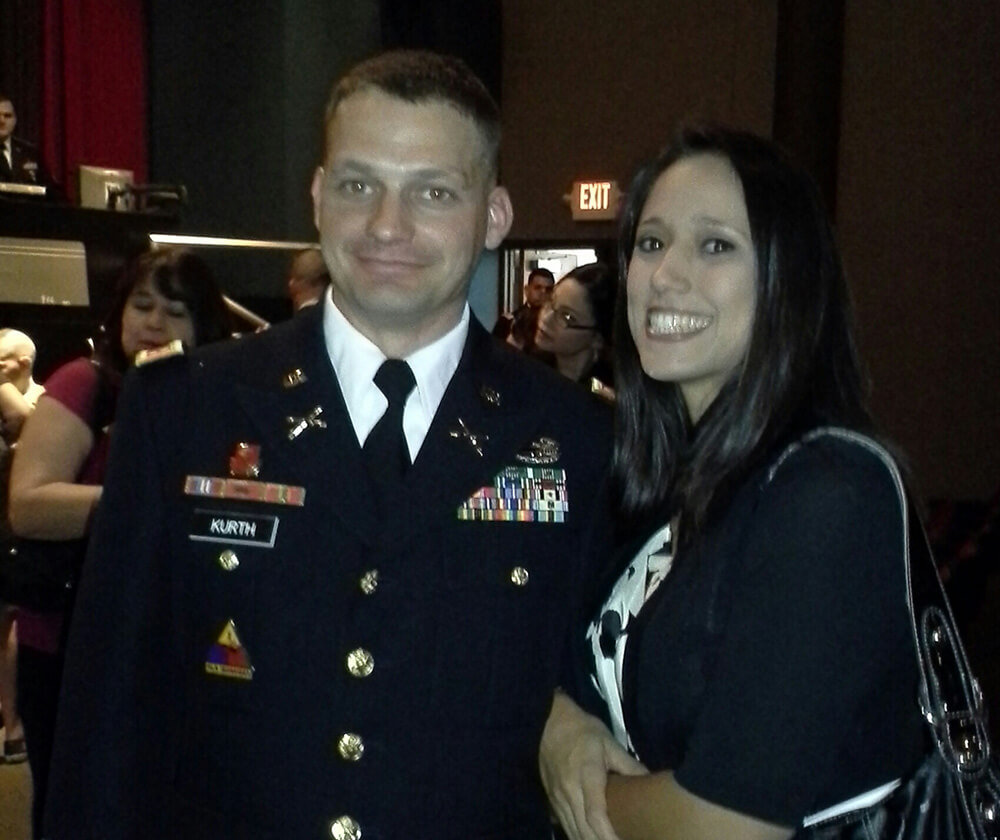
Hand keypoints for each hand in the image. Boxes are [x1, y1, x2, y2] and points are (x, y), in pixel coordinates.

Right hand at [539, 691, 647, 839]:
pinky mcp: (552, 800)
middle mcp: (569, 792)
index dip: (609, 836)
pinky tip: (589, 838)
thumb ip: (629, 765)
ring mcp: (558, 798)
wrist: (548, 722)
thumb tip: (651, 782)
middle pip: (583, 830)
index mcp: (587, 776)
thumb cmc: (583, 731)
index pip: (596, 815)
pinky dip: (577, 836)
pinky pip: (565, 826)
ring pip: (572, 832)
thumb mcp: (609, 742)